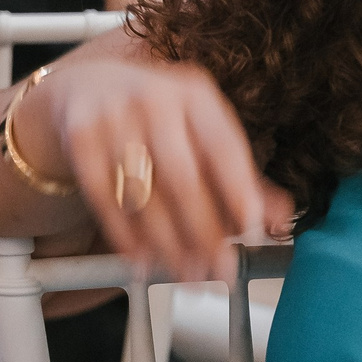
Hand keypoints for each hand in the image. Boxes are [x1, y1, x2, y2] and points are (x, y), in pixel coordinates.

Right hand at [19, 50, 287, 281]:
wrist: (86, 87)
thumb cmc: (157, 117)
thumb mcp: (200, 131)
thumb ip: (240, 175)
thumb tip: (281, 217)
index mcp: (195, 94)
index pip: (223, 146)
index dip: (239, 191)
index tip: (252, 230)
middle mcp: (154, 99)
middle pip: (182, 176)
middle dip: (202, 232)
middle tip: (217, 271)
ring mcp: (112, 116)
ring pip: (143, 193)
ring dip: (166, 242)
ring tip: (185, 274)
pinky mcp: (80, 137)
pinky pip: (105, 197)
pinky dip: (124, 235)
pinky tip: (142, 260)